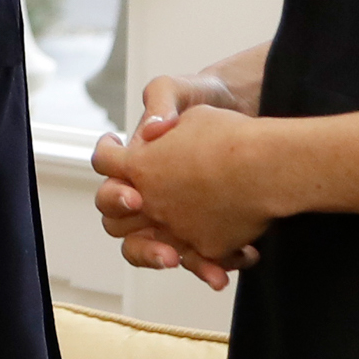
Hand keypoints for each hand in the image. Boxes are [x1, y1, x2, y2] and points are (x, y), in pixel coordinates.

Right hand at [95, 72, 260, 287]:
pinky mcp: (211, 227)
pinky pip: (207, 256)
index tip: (136, 197)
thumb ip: (160, 101)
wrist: (246, 111)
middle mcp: (152, 196)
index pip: (110, 190)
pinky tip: (248, 254)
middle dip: (145, 248)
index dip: (115, 197)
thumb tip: (152, 130)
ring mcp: (180, 215)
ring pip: (169, 253)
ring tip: (213, 270)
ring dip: (188, 263)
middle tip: (168, 253)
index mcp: (136, 168)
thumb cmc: (203, 96)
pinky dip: (223, 262)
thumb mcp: (178, 88)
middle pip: (129, 235)